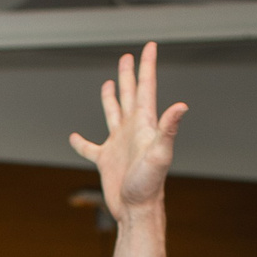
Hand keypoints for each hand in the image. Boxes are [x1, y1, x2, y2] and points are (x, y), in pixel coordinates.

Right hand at [69, 42, 187, 223]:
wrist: (137, 210)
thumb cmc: (150, 185)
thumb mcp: (160, 154)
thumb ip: (169, 129)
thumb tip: (182, 106)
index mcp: (144, 124)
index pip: (146, 88)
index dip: (147, 66)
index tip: (149, 46)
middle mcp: (131, 130)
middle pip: (129, 95)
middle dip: (129, 75)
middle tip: (127, 57)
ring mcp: (118, 144)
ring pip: (112, 114)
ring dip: (109, 98)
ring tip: (108, 83)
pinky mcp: (106, 160)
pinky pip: (90, 148)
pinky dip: (81, 143)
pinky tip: (75, 138)